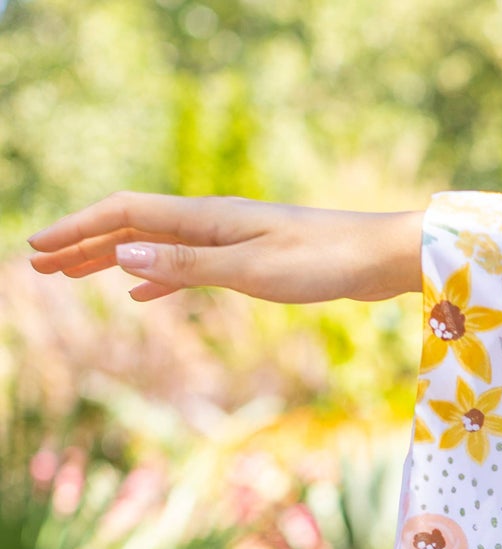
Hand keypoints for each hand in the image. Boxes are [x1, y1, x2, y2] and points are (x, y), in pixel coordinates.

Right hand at [25, 191, 423, 304]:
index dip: (79, 230)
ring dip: (113, 263)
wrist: (378, 258)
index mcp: (206, 218)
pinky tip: (141, 297)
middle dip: (84, 246)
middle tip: (40, 267)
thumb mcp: (251, 271)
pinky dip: (158, 280)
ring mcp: (231, 241)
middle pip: (132, 229)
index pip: (124, 215)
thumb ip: (189, 266)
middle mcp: (212, 223)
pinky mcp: (252, 260)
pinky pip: (189, 267)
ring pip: (156, 249)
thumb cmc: (323, 263)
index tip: (39, 249)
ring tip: (75, 278)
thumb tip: (124, 257)